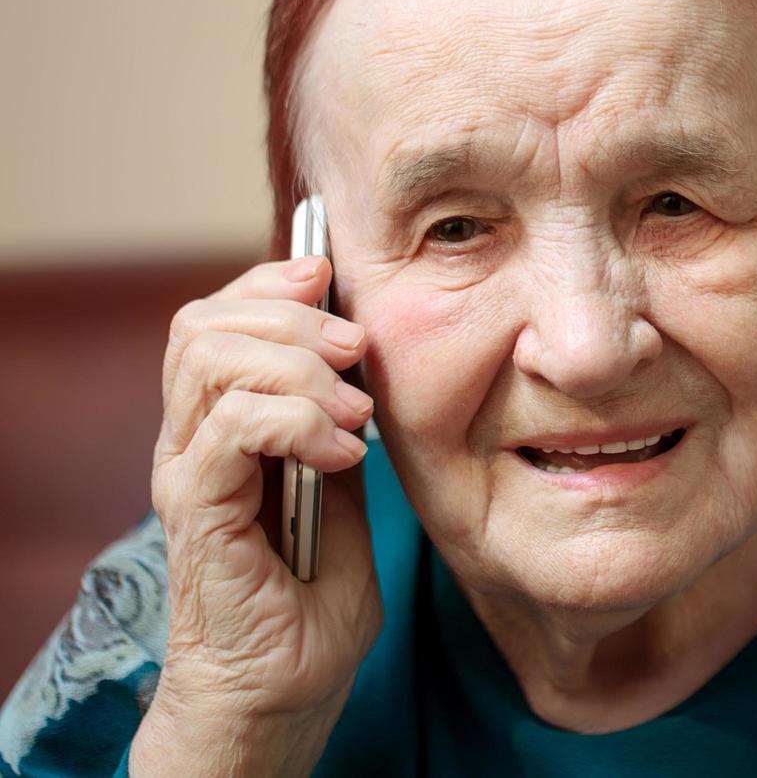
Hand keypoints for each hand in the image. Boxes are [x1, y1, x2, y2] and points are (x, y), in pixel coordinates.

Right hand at [132, 256, 381, 774]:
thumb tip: (358, 350)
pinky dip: (298, 422)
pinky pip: (230, 428)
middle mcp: (192, 439)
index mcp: (221, 423)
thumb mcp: (342, 482)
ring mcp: (189, 474)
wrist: (288, 687)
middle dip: (292, 317)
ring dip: (298, 369)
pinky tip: (345, 456)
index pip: (215, 316)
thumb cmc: (315, 594)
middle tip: (356, 354)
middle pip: (203, 323)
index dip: (272, 282)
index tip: (333, 278)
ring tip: (356, 416)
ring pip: (210, 361)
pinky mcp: (199, 512)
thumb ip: (336, 418)